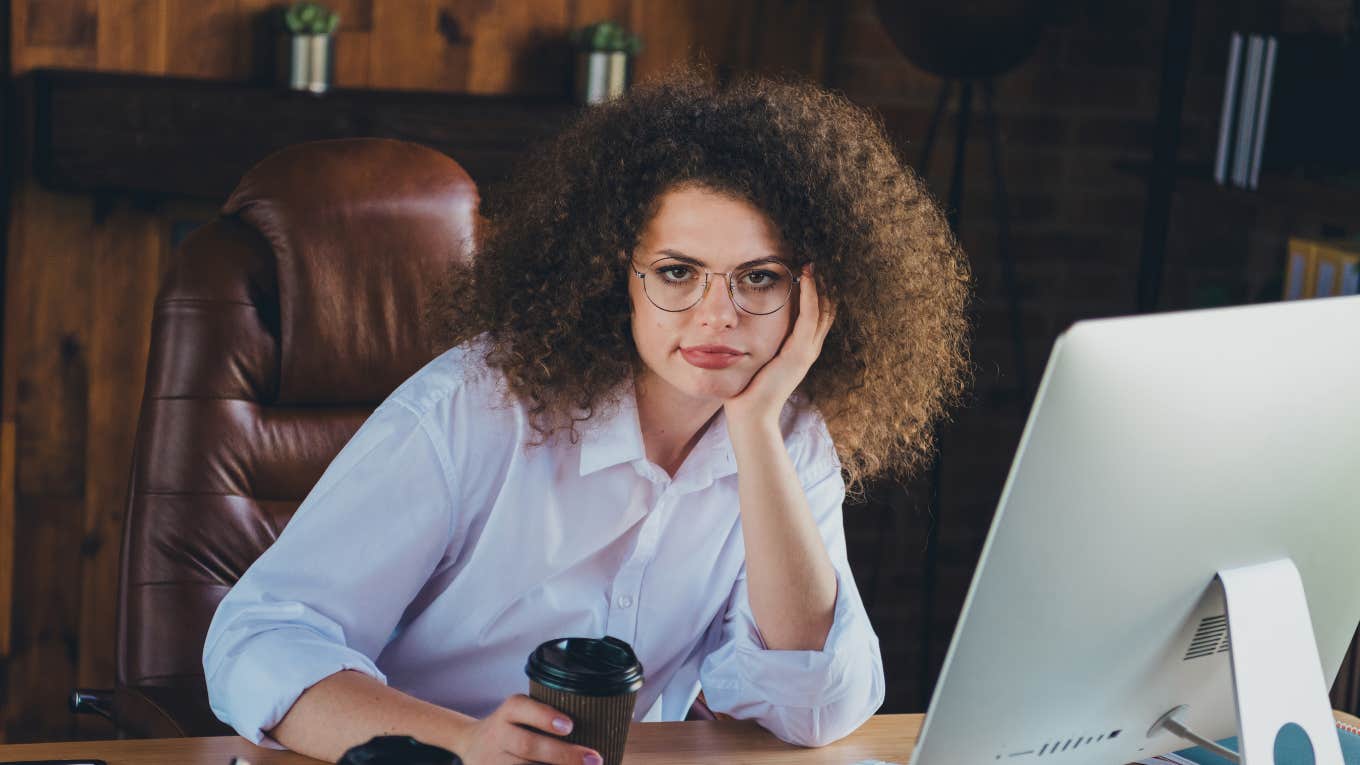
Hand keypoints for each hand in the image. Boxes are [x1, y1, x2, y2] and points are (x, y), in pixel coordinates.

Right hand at [452, 694, 601, 764]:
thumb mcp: (521, 715)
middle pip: (528, 745)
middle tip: (594, 759)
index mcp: (508, 712)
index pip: (521, 708)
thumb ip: (547, 719)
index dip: (544, 716)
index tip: (570, 725)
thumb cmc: (513, 729)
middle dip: (562, 754)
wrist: (470, 745)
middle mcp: (498, 734)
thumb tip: (599, 728)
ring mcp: (492, 760)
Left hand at [723, 264, 834, 428]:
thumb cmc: (747, 390)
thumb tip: (741, 327)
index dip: (815, 294)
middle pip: (824, 310)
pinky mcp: (799, 354)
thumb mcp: (756, 360)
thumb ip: (757, 343)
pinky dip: (810, 296)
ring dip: (819, 286)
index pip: (815, 316)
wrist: (751, 416)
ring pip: (821, 310)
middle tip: (815, 262)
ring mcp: (806, 352)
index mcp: (799, 351)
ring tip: (813, 265)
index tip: (807, 272)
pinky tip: (806, 278)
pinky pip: (809, 318)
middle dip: (822, 286)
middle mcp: (808, 350)